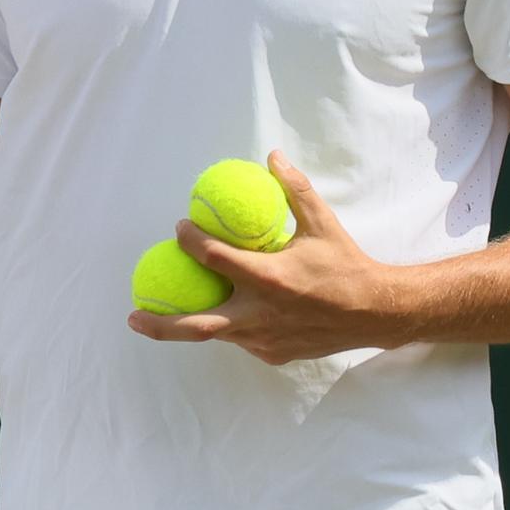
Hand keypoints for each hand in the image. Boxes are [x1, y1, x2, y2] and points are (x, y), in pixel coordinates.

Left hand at [127, 151, 405, 363]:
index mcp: (268, 280)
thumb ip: (293, 188)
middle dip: (160, 324)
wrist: (378, 312)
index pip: (213, 259)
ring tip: (159, 316)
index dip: (190, 241)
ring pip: (218, 334)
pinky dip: (228, 325)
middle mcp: (260, 315)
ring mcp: (265, 340)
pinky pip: (242, 338)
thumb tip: (272, 156)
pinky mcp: (274, 354)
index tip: (180, 228)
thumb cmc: (346, 264)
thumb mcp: (321, 222)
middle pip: (197, 325)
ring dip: (190, 324)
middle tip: (132, 314)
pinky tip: (220, 311)